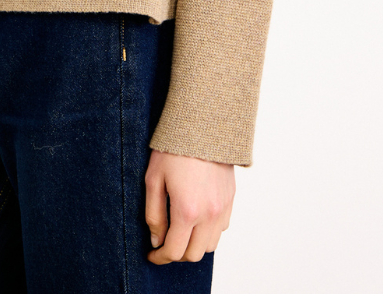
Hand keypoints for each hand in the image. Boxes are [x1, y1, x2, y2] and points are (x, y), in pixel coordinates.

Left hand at [145, 148, 233, 263]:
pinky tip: (196, 218)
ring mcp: (223, 208)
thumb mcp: (153, 179)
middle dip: (176, 254)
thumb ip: (154, 214)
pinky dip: (208, 232)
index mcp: (187, 211)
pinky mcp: (230, 199)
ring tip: (180, 231)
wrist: (202, 125)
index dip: (160, 257)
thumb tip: (156, 240)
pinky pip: (221, 228)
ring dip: (194, 245)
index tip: (152, 255)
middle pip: (194, 254)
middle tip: (164, 243)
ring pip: (210, 245)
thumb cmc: (174, 149)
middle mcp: (209, 214)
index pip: (174, 251)